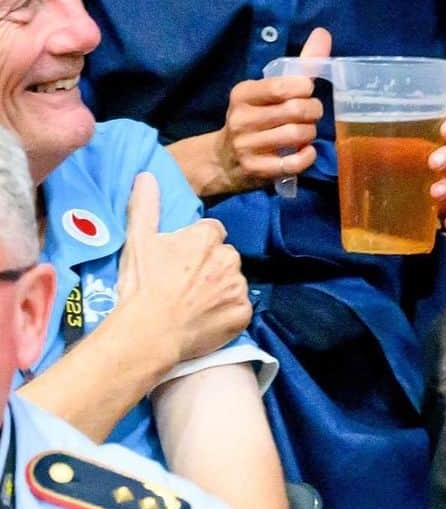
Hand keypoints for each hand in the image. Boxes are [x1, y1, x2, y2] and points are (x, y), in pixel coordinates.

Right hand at [116, 173, 250, 366]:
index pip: (211, 232)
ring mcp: (237, 286)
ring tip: (195, 306)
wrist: (147, 334)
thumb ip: (145, 205)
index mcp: (207, 236)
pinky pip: (240, 309)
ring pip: (233, 282)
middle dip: (211, 266)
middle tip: (186, 285)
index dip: (197, 247)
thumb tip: (147, 174)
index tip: (181, 262)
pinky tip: (208, 321)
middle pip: (224, 256)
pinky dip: (228, 314)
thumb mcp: (139, 241)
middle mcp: (229, 256)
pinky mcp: (243, 313)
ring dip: (220, 289)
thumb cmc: (141, 286)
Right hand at [213, 27, 328, 193]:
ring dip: (310, 133)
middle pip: (295, 110)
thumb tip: (323, 33)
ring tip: (305, 131)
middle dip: (313, 110)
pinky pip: (293, 163)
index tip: (306, 91)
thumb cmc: (253, 117)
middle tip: (311, 113)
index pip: (283, 86)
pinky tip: (305, 150)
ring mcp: (247, 147)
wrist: (221, 160)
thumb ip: (300, 64)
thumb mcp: (267, 89)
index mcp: (243, 94)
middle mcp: (242, 119)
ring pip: (297, 135)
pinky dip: (307, 156)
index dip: (305, 88)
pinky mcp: (256, 170)